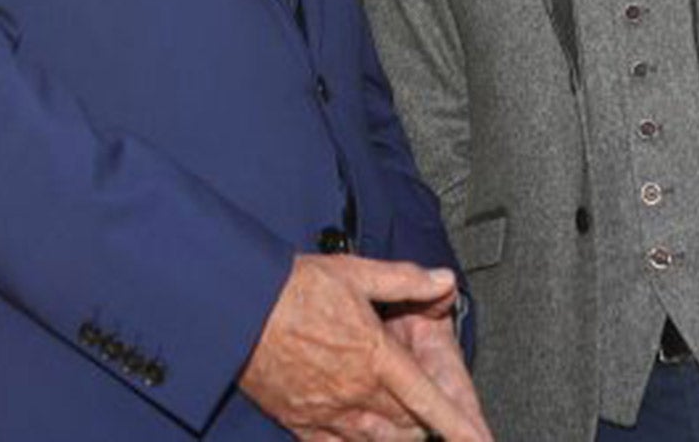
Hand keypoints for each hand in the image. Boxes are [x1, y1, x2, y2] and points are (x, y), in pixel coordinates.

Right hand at [239, 255, 490, 441]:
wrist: (237, 308)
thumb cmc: (293, 287)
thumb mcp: (356, 273)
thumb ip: (405, 280)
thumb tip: (442, 280)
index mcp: (376, 356)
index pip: (430, 400)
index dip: (461, 427)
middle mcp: (357, 391)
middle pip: (409, 425)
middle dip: (427, 425)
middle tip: (434, 418)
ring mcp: (328, 413)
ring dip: (399, 437)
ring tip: (407, 429)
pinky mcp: (301, 422)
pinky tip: (362, 441)